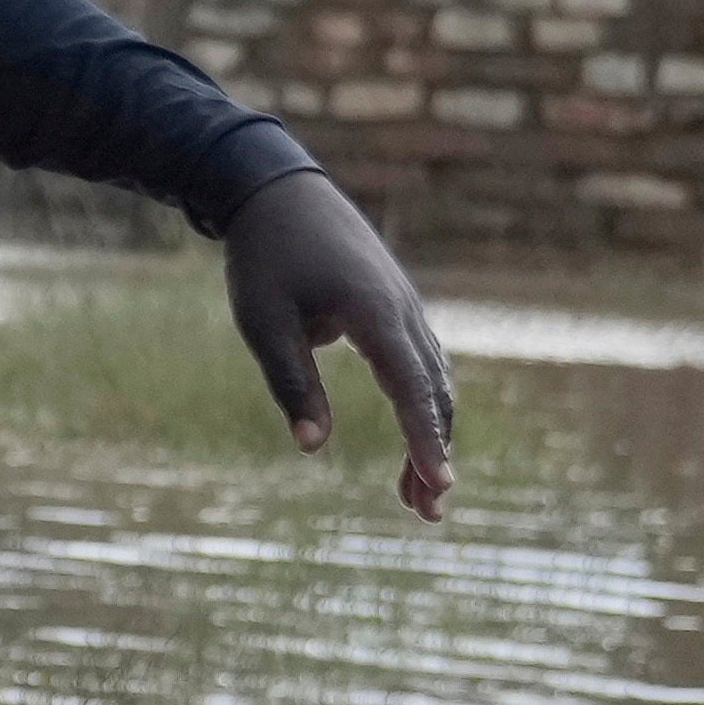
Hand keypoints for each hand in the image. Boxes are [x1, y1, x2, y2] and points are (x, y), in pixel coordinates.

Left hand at [219, 167, 456, 519]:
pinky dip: (422, 408)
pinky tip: (414, 445)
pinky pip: (421, 365)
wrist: (277, 190)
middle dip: (433, 453)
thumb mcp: (263, 322)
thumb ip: (291, 383)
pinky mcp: (395, 308)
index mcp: (375, 312)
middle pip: (434, 393)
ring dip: (430, 436)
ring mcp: (404, 307)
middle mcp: (403, 310)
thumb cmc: (265, 257)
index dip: (426, 440)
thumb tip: (314, 445)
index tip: (440, 485)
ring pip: (433, 382)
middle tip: (426, 514)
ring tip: (414, 497)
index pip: (411, 388)